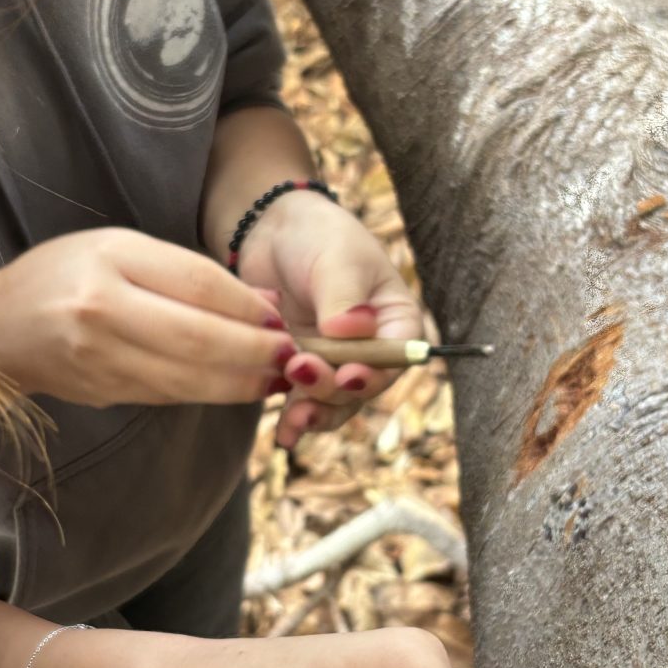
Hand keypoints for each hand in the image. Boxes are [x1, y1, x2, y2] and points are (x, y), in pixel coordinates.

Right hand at [0, 228, 296, 406]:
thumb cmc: (64, 276)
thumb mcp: (120, 249)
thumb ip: (189, 273)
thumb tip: (266, 303)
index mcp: (109, 262)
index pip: (197, 284)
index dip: (248, 307)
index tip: (282, 319)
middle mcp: (101, 312)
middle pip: (198, 339)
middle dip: (255, 353)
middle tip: (293, 357)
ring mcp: (100, 359)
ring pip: (188, 378)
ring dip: (241, 382)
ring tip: (275, 377)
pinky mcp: (105, 392)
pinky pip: (170, 394)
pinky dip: (210, 393)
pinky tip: (238, 387)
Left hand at [236, 191, 423, 447]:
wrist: (270, 233)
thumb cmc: (316, 235)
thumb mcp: (336, 257)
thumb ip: (344, 295)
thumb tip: (353, 329)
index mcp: (393, 319)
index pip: (397, 355)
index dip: (376, 372)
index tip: (349, 374)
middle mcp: (369, 347)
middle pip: (362, 386)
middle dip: (333, 388)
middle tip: (300, 371)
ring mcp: (333, 362)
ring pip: (333, 402)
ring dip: (315, 412)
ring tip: (291, 419)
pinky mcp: (301, 369)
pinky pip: (303, 401)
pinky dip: (294, 418)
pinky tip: (284, 435)